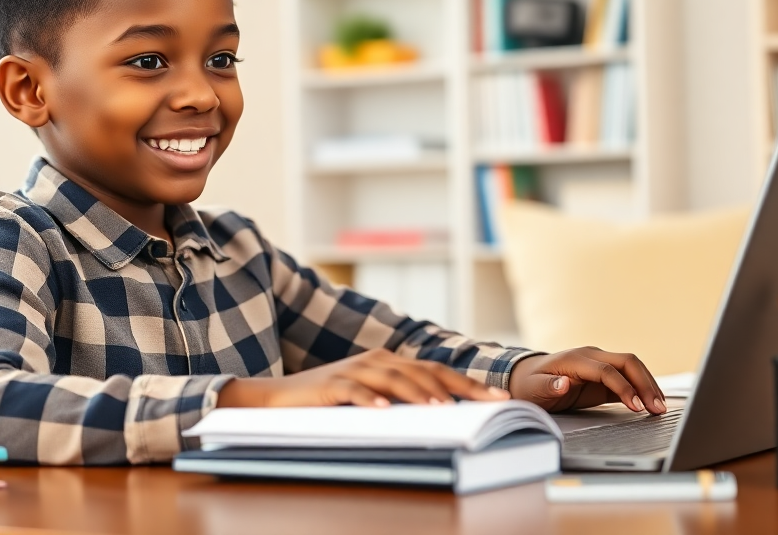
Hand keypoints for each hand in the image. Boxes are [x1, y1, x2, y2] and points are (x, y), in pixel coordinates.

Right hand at [216, 349, 510, 407]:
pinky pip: (353, 390)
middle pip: (424, 372)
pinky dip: (370, 398)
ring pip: (394, 379)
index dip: (468, 383)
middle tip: (487, 403)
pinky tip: (385, 409)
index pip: (437, 371)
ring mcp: (353, 370)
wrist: (279, 398)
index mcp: (390, 362)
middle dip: (458, 388)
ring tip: (441, 408)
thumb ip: (403, 401)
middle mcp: (376, 360)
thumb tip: (446, 417)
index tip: (498, 399)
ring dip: (419, 393)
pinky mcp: (329, 384)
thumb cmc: (330, 402)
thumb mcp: (373, 399)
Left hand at [508, 347, 665, 414]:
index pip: (607, 370)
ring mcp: (600, 365)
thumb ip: (548, 386)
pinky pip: (629, 379)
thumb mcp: (533, 388)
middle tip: (658, 407)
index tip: (636, 406)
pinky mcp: (604, 378)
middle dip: (645, 383)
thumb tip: (563, 383)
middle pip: (627, 362)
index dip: (623, 387)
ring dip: (649, 386)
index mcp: (576, 359)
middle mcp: (592, 357)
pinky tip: (653, 403)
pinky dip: (642, 390)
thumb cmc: (529, 383)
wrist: (525, 377)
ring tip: (661, 408)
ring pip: (632, 368)